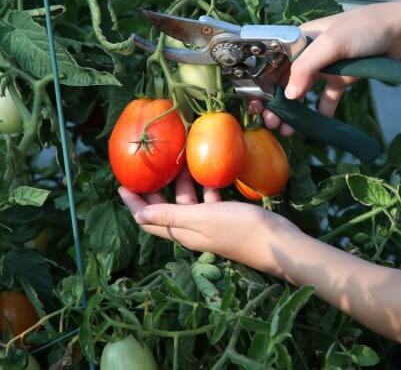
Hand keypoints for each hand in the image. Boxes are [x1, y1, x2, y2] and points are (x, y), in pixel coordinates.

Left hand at [118, 170, 301, 274]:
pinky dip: (205, 185)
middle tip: (148, 166)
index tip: (122, 183)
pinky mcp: (227, 217)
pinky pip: (209, 199)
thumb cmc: (240, 228)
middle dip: (156, 190)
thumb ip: (171, 216)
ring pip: (188, 202)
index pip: (149, 220)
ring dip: (181, 183)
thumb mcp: (203, 218)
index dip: (135, 203)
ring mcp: (211, 224)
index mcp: (183, 233)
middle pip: (166, 210)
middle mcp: (193, 230)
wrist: (279, 242)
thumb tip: (138, 214)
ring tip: (178, 158)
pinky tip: (208, 169)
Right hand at [249, 1, 400, 134]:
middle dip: (275, 102)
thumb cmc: (365, 29)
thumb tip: (290, 96)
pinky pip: (327, 98)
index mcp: (300, 39)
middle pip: (285, 80)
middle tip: (270, 123)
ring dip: (294, 111)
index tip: (256, 104)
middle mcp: (310, 53)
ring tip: (286, 130)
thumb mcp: (332, 43)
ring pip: (303, 92)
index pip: (273, 63)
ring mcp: (327, 67)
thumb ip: (308, 67)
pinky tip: (315, 126)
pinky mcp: (343, 79)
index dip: (262, 83)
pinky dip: (320, 112)